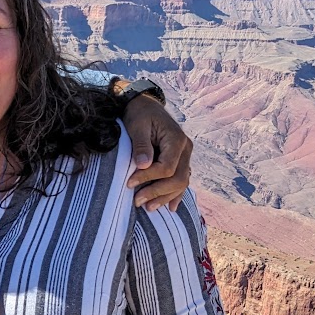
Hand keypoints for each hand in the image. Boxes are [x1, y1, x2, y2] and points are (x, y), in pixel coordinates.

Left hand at [123, 95, 191, 211]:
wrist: (145, 106)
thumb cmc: (139, 115)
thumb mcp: (137, 126)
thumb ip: (141, 145)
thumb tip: (143, 165)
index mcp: (176, 139)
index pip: (167, 167)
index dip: (149, 177)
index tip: (129, 183)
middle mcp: (185, 149)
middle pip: (178, 178)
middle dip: (157, 192)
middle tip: (137, 201)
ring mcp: (185, 156)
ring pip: (182, 182)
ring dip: (165, 197)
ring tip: (147, 207)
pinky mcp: (180, 160)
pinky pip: (182, 180)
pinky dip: (175, 194)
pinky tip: (170, 207)